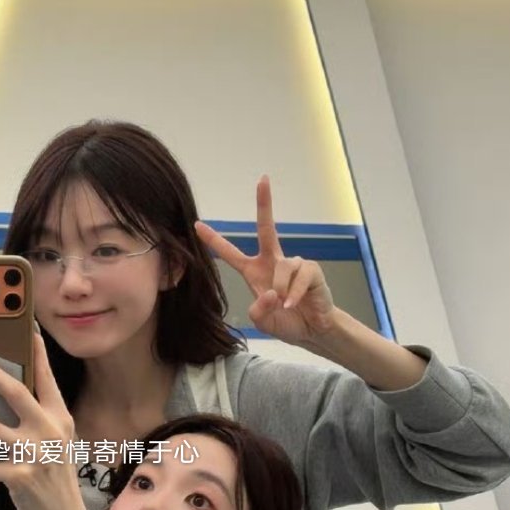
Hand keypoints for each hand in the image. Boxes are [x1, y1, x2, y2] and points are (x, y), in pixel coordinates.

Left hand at [0, 335, 85, 509]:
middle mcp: (49, 431)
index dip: (36, 351)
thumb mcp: (55, 440)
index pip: (46, 377)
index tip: (25, 327)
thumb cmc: (53, 473)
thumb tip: (4, 391)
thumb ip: (37, 416)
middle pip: (16, 392)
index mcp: (59, 417)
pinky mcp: (20, 477)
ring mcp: (35, 454)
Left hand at [195, 176, 335, 346]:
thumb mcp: (262, 321)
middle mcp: (273, 262)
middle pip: (267, 228)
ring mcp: (293, 263)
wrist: (312, 330)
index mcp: (254, 271)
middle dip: (265, 203)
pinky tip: (294, 304)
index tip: (198, 224)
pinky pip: (298, 278)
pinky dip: (294, 294)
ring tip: (284, 306)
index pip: (231, 253)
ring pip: (281, 269)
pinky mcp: (311, 269)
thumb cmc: (286, 322)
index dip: (214, 240)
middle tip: (263, 180)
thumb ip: (258, 310)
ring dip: (280, 291)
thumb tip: (270, 292)